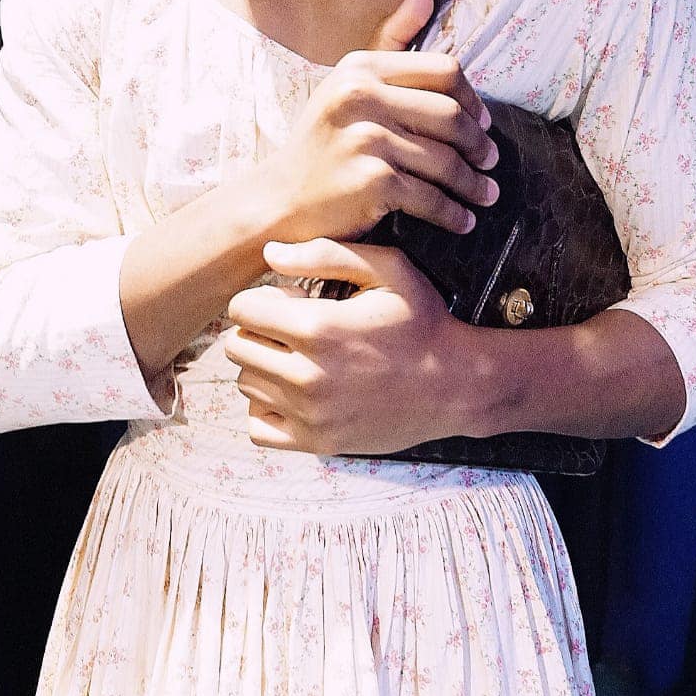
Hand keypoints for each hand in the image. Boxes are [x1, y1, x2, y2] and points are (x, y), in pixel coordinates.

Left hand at [223, 236, 477, 453]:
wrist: (458, 384)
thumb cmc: (423, 320)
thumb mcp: (388, 269)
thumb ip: (326, 254)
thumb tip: (269, 252)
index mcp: (318, 328)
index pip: (242, 309)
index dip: (261, 298)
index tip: (291, 300)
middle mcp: (307, 376)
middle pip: (237, 346)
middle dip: (258, 330)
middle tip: (292, 328)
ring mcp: (310, 415)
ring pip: (246, 384)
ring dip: (263, 367)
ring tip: (299, 357)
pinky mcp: (317, 443)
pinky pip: (258, 428)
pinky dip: (267, 409)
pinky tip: (294, 392)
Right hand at [257, 0, 499, 244]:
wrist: (280, 200)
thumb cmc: (323, 142)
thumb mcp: (347, 84)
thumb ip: (388, 43)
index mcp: (360, 67)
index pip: (443, 71)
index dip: (472, 99)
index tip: (482, 122)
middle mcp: (360, 96)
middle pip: (451, 116)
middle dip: (479, 145)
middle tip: (490, 161)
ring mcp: (365, 138)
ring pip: (446, 161)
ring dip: (473, 184)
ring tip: (485, 194)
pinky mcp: (371, 180)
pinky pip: (431, 197)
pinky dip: (453, 214)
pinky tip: (462, 220)